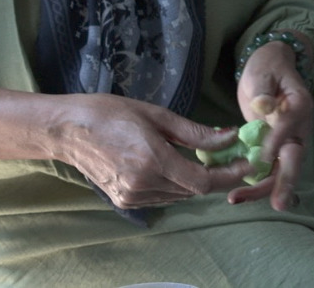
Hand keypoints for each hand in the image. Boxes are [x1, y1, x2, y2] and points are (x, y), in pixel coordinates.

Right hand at [43, 94, 250, 209]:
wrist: (68, 130)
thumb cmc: (111, 113)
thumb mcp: (157, 115)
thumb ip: (195, 132)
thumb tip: (228, 138)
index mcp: (152, 160)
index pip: (203, 182)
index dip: (228, 175)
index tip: (245, 163)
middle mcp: (142, 184)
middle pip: (194, 190)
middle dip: (216, 175)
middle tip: (229, 156)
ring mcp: (132, 196)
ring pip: (179, 195)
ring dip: (195, 180)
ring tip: (204, 158)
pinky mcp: (125, 201)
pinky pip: (162, 196)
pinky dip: (175, 184)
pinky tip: (175, 165)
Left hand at [229, 39, 313, 211]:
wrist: (271, 70)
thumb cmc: (267, 68)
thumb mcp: (263, 72)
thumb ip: (263, 88)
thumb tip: (264, 106)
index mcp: (299, 106)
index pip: (288, 127)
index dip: (275, 143)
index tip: (259, 160)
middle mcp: (299, 128)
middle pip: (294, 159)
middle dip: (284, 183)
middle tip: (278, 205)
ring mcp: (288, 141)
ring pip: (281, 170)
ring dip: (263, 189)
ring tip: (237, 200)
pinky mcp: (275, 149)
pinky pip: (269, 170)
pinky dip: (254, 183)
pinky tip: (236, 194)